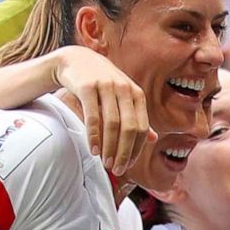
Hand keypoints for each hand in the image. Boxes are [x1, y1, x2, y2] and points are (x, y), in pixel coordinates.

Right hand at [50, 46, 153, 175]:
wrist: (75, 60)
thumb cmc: (102, 83)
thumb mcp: (123, 97)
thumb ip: (137, 116)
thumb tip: (153, 139)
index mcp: (136, 94)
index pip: (142, 128)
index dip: (136, 149)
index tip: (127, 166)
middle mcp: (125, 89)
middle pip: (130, 128)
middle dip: (124, 152)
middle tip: (117, 169)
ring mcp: (107, 86)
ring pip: (112, 124)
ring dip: (109, 147)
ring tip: (105, 163)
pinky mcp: (88, 87)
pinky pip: (93, 116)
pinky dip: (94, 136)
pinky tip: (93, 150)